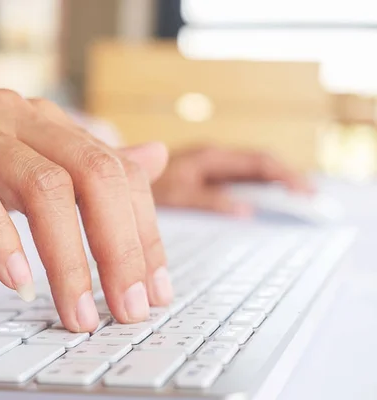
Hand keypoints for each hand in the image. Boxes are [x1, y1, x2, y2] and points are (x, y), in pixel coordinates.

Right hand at [0, 76, 172, 331]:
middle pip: (94, 176)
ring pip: (42, 186)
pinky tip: (16, 280)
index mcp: (51, 124)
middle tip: (128, 307)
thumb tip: (151, 160)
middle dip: (120, 248)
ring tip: (78, 311)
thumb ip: (87, 163)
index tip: (154, 289)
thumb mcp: (25, 155)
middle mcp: (22, 119)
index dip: (144, 232)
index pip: (119, 173)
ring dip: (68, 258)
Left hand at [132, 146, 311, 215]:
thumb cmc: (144, 180)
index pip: (260, 163)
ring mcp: (208, 169)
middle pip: (260, 166)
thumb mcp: (178, 194)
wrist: (119, 173)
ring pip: (249, 173)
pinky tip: (261, 207)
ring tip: (299, 204)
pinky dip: (254, 192)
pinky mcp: (203, 179)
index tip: (307, 193)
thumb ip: (209, 201)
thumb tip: (245, 211)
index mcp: (211, 158)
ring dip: (273, 185)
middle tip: (312, 200)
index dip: (286, 177)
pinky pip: (235, 183)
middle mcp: (213, 159)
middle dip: (287, 180)